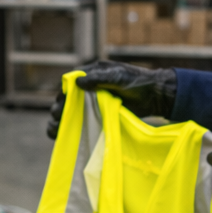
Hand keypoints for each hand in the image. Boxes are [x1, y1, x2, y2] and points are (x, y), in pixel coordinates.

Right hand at [47, 61, 177, 138]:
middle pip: (67, 101)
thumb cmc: (138, 81)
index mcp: (91, 74)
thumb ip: (99, 78)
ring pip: (72, 113)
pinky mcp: (100, 115)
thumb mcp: (118, 76)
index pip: (69, 86)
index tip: (60, 107)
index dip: (62, 96)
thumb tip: (77, 82)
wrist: (155, 95)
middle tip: (58, 119)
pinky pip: (83, 122)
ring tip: (56, 131)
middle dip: (60, 111)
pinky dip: (73, 130)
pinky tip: (63, 138)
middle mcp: (89, 88)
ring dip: (62, 122)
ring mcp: (94, 103)